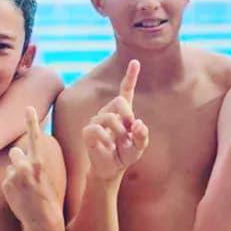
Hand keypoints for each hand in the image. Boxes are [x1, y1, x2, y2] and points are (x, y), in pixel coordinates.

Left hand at [2, 107, 61, 229]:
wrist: (42, 219)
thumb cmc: (46, 197)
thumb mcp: (45, 176)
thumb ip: (34, 162)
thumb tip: (19, 152)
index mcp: (40, 162)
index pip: (35, 137)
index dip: (31, 121)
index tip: (28, 107)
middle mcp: (26, 166)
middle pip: (15, 152)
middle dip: (17, 160)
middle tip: (26, 175)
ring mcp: (14, 176)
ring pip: (10, 167)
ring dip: (14, 174)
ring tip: (24, 188)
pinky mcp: (6, 185)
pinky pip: (6, 179)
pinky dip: (11, 186)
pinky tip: (19, 196)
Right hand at [82, 60, 148, 181]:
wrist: (111, 169)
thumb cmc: (125, 155)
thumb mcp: (140, 147)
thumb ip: (142, 136)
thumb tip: (137, 124)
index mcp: (123, 112)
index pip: (126, 90)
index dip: (131, 76)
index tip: (135, 61)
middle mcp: (108, 112)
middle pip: (119, 101)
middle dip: (127, 115)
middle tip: (129, 131)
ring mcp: (97, 121)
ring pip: (109, 117)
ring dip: (119, 133)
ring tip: (118, 144)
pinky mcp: (88, 131)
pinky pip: (96, 129)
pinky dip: (106, 140)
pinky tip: (108, 147)